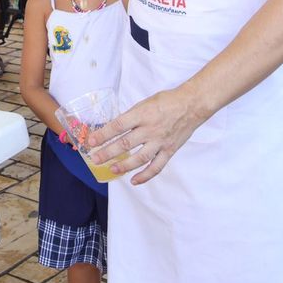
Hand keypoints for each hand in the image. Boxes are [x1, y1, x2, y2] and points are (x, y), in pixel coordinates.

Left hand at [86, 86, 208, 184]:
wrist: (192, 105)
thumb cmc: (167, 101)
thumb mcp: (145, 103)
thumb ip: (131, 117)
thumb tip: (114, 129)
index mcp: (142, 114)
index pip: (118, 126)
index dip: (103, 135)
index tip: (91, 142)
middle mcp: (150, 129)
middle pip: (125, 143)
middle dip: (108, 153)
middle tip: (95, 159)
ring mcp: (160, 141)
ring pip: (140, 158)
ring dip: (124, 166)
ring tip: (112, 170)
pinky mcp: (169, 150)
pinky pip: (156, 166)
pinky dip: (145, 175)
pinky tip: (134, 180)